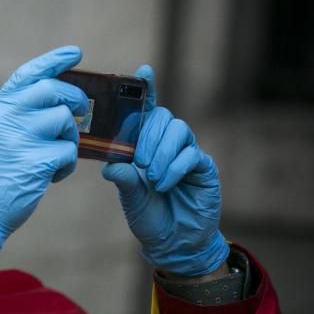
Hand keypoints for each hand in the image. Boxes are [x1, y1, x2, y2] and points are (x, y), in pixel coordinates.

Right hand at [0, 46, 87, 251]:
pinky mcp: (37, 160)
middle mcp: (7, 117)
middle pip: (53, 90)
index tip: (74, 53)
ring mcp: (21, 138)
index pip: (28, 73)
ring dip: (70, 138)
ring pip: (65, 120)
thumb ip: (18, 112)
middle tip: (81, 111)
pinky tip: (52, 174)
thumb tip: (56, 99)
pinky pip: (69, 151)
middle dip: (74, 99)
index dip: (54, 60)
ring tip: (55, 156)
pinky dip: (67, 165)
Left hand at [101, 65, 228, 275]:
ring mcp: (187, 153)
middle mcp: (167, 143)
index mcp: (145, 143)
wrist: (173, 242)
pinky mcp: (203, 167)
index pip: (147, 110)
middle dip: (148, 135)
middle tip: (139, 161)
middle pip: (163, 117)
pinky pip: (191, 154)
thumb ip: (123, 177)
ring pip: (179, 130)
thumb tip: (110, 165)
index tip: (143, 70)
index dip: (146, 89)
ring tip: (152, 177)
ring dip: (161, 152)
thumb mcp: (129, 195)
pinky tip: (165, 183)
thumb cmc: (149, 214)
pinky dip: (175, 167)